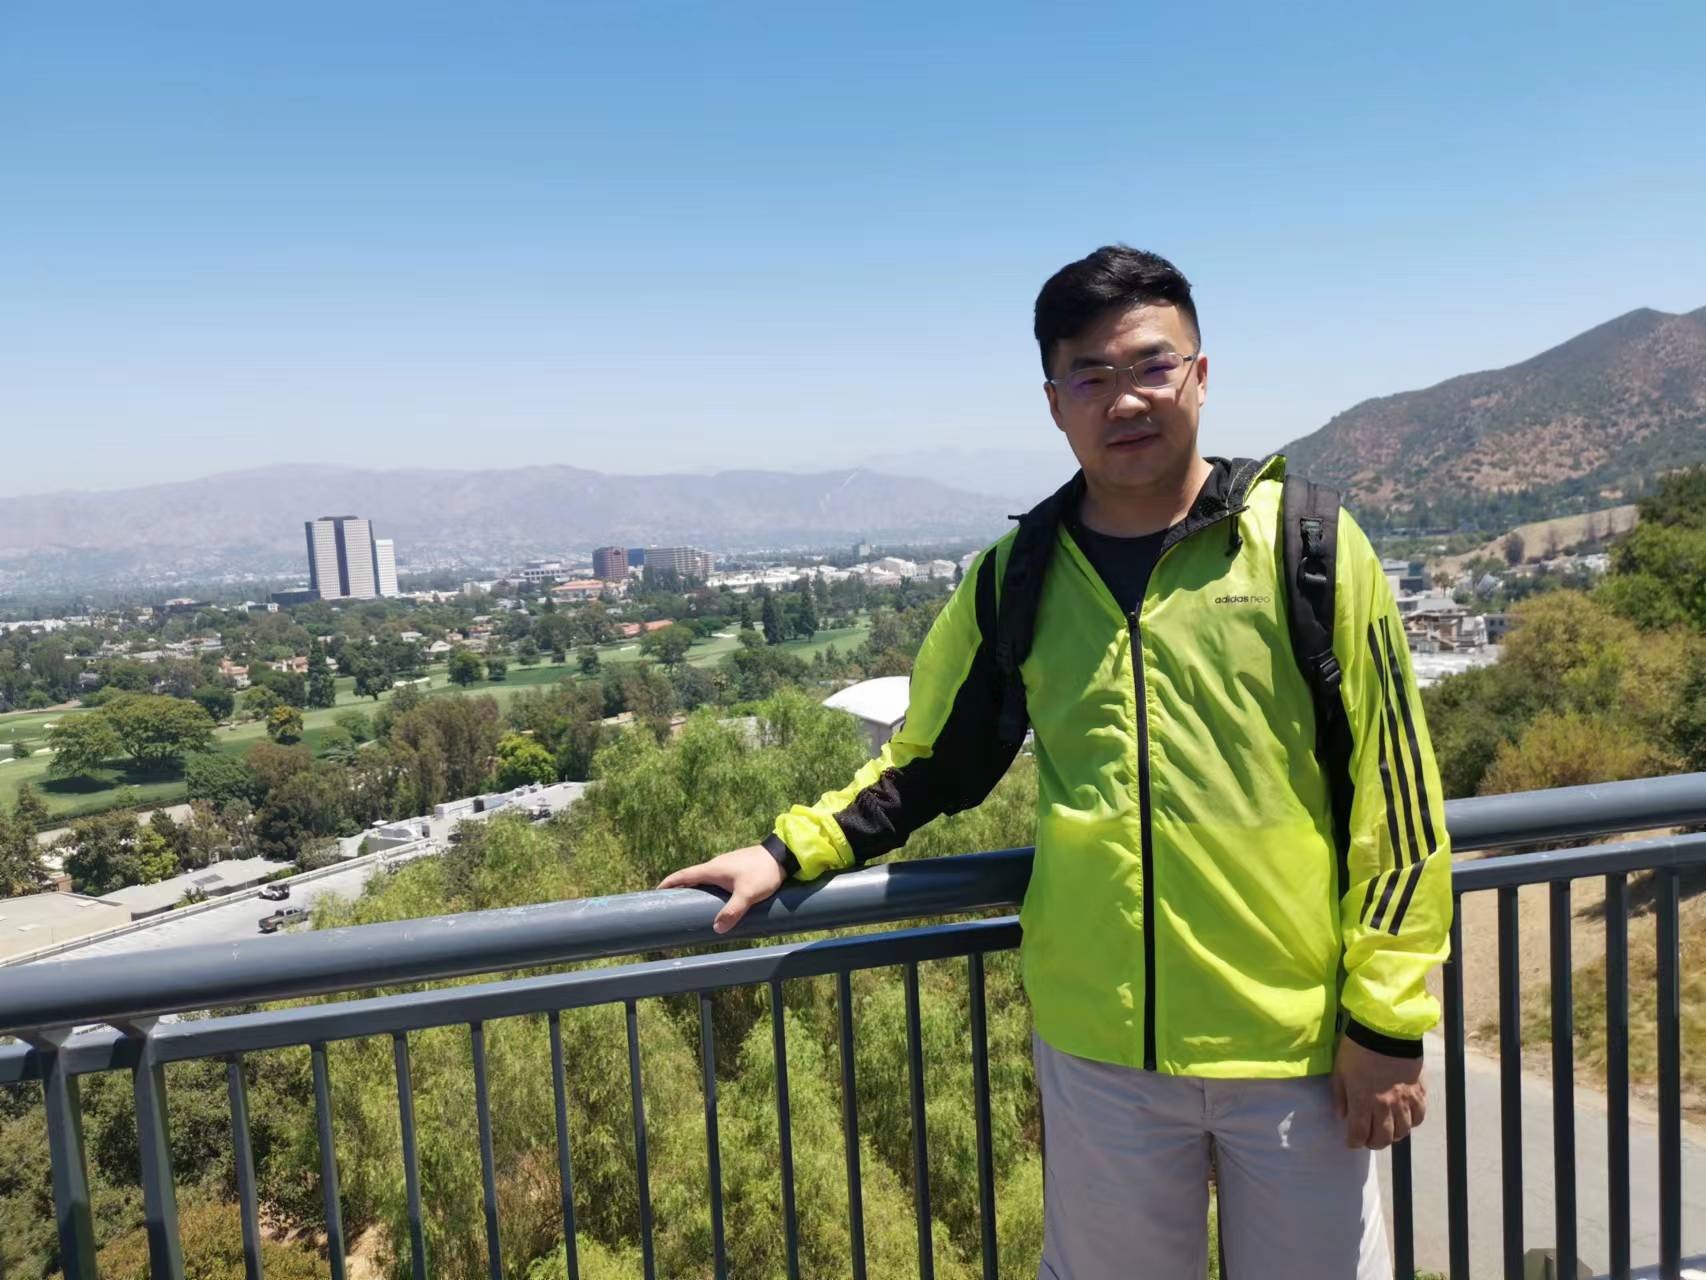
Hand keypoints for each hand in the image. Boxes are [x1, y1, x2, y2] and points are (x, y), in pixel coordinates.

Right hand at [657, 845, 785, 933]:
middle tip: (672, 906)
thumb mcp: (747, 894)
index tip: (656, 892)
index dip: (668, 883)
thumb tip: (717, 929)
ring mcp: (726, 867)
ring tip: (692, 907)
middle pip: (691, 878)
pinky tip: (715, 901)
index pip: (683, 875)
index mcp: (712, 869)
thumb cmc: (763, 872)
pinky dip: (709, 890)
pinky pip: (716, 881)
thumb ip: (732, 911)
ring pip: (705, 880)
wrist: (783, 855)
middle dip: (680, 890)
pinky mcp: (737, 870)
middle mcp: (716, 866)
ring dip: (696, 890)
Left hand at [1330, 1034, 1425, 1149]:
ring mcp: (1404, 1100)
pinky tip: (1405, 1118)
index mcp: (1363, 1101)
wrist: (1386, 1029)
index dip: (1354, 1142)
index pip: (1359, 1134)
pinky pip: (1419, 1116)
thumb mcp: (1339, 1071)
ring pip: (1403, 1131)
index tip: (1351, 1142)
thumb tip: (1341, 1115)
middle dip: (1374, 1143)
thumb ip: (1340, 1095)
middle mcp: (1385, 1106)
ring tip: (1387, 1131)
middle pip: (1383, 1138)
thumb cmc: (1357, 1048)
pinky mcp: (1418, 1091)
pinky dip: (1412, 1122)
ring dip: (1393, 1135)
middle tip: (1369, 1140)